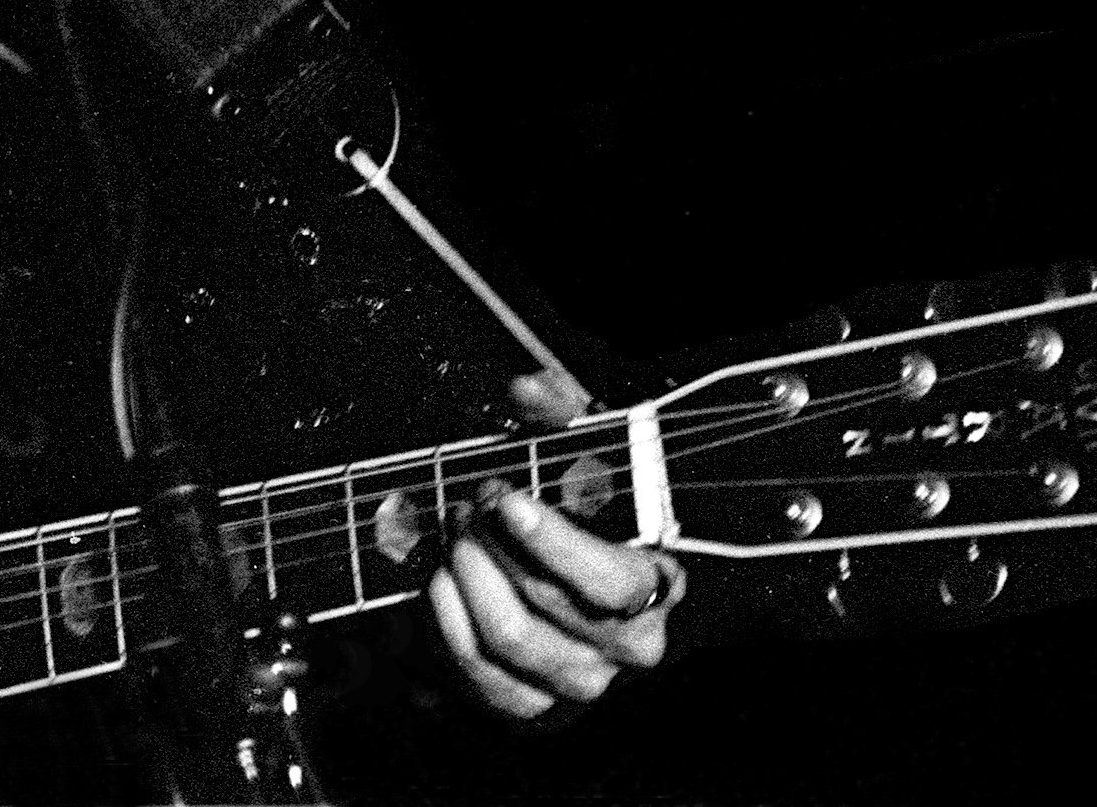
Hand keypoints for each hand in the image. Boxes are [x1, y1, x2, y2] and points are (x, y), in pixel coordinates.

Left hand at [425, 369, 683, 723]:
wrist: (580, 584)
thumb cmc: (588, 512)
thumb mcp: (587, 452)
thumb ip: (561, 411)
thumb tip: (526, 390)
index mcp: (655, 588)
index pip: (608, 585)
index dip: (551, 544)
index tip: (506, 501)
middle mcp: (627, 647)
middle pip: (542, 605)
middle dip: (490, 545)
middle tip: (468, 504)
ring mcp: (579, 682)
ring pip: (506, 638)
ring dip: (465, 577)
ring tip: (454, 534)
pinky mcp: (532, 706)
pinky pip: (477, 674)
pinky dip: (446, 622)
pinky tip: (440, 579)